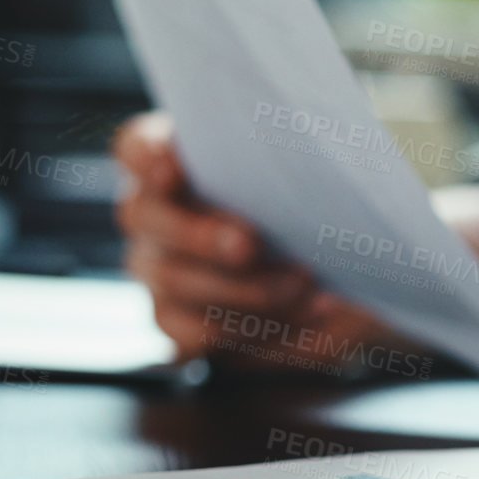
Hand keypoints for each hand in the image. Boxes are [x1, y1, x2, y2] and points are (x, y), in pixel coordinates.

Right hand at [113, 112, 397, 369]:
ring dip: (244, 287)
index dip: (148, 156)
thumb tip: (305, 178)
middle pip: (146, 216)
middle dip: (201, 235)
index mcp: (176, 160)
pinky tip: (300, 312)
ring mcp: (157, 268)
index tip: (173, 168)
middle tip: (250, 246)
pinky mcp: (176, 320)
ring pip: (173, 279)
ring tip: (303, 284)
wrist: (340, 281)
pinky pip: (196, 330)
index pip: (138, 148)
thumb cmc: (319, 213)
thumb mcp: (314, 185)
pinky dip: (251, 327)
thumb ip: (289, 173)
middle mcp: (154, 212)